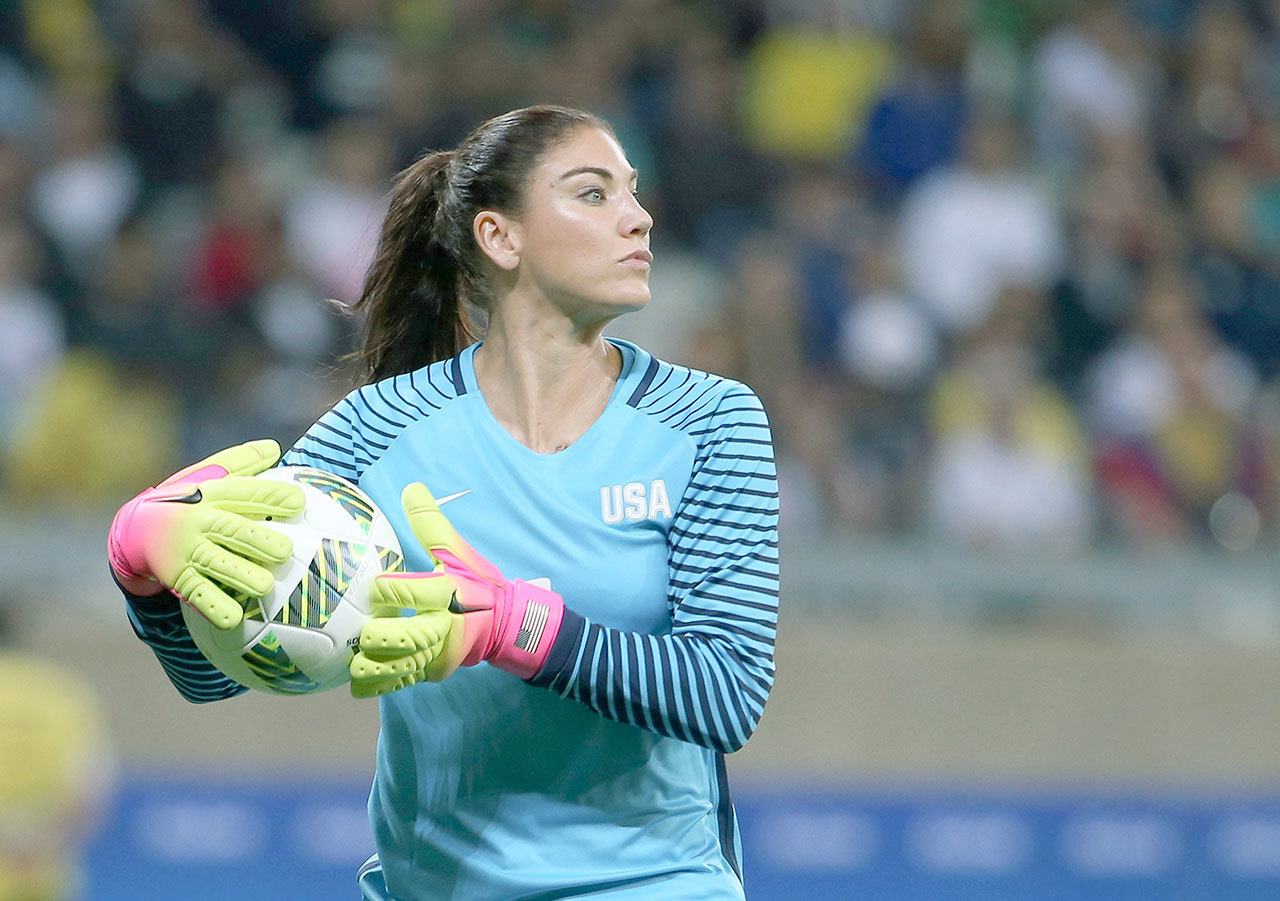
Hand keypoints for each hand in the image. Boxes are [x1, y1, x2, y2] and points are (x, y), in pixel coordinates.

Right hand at [107, 439, 303, 628]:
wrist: (132, 528)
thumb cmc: (185, 499)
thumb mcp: (206, 476)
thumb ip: (241, 463)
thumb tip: (275, 448)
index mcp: (211, 494)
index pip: (244, 493)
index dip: (270, 497)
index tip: (298, 501)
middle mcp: (199, 520)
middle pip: (232, 529)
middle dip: (257, 540)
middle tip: (284, 550)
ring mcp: (187, 550)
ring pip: (217, 563)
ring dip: (240, 575)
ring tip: (265, 586)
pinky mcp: (177, 576)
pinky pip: (197, 594)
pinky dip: (214, 607)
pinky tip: (233, 619)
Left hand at [348, 482, 565, 697]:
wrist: (507, 624)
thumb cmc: (477, 584)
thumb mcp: (457, 552)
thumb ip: (431, 523)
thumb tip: (411, 487)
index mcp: (451, 593)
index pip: (423, 592)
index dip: (397, 591)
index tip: (376, 587)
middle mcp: (445, 626)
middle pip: (414, 636)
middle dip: (387, 637)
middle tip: (364, 634)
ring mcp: (440, 653)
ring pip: (407, 664)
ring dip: (379, 667)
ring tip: (355, 666)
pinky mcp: (434, 670)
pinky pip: (405, 680)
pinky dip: (382, 684)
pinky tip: (359, 685)